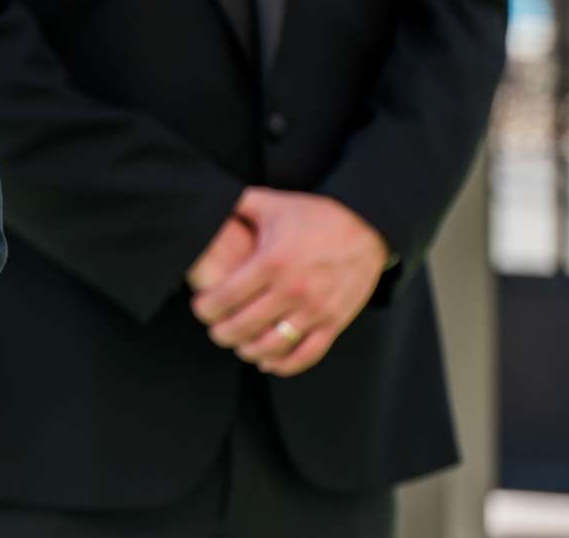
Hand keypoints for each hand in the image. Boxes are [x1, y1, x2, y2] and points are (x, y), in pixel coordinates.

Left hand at [190, 187, 387, 377]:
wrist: (367, 228)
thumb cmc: (316, 216)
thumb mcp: (272, 203)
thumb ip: (238, 204)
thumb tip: (210, 205)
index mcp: (272, 262)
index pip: (227, 297)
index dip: (207, 309)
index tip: (200, 308)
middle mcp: (293, 290)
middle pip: (244, 326)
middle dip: (222, 333)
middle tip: (215, 329)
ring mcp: (315, 310)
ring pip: (273, 346)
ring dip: (249, 351)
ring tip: (239, 345)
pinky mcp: (335, 322)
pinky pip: (307, 355)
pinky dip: (284, 365)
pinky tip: (268, 362)